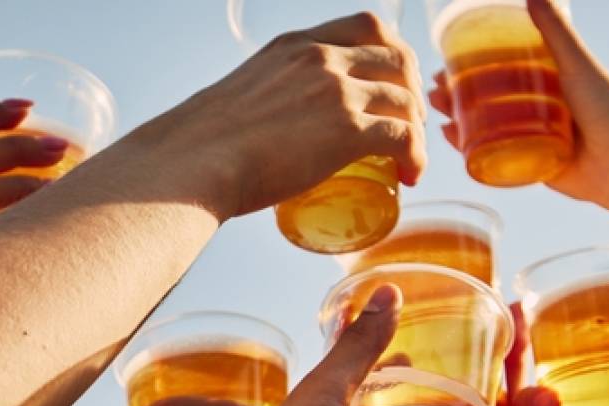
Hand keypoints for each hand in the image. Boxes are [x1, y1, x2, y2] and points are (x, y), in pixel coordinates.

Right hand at [129, 12, 425, 220]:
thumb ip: (259, 105)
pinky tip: (411, 176)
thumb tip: (256, 138)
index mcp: (294, 45)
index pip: (366, 26)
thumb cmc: (200, 147)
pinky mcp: (347, 130)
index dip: (393, 53)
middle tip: (411, 121)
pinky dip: (416, 156)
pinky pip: (404, 137)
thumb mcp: (238, 98)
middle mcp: (320, 58)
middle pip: (397, 56)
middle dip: (413, 87)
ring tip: (410, 156)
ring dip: (417, 128)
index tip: (393, 82)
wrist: (190, 164)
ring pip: (405, 98)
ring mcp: (336, 91)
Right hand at [426, 0, 608, 207]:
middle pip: (492, 98)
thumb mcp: (578, 65)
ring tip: (439, 116)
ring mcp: (539, 139)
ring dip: (461, 120)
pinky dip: (474, 150)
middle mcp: (544, 109)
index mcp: (555, 82)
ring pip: (491, 127)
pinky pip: (500, 159)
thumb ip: (557, 32)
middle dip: (459, 95)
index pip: (504, 68)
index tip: (447, 63)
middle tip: (435, 92)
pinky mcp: (537, 168)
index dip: (474, 65)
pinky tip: (455, 142)